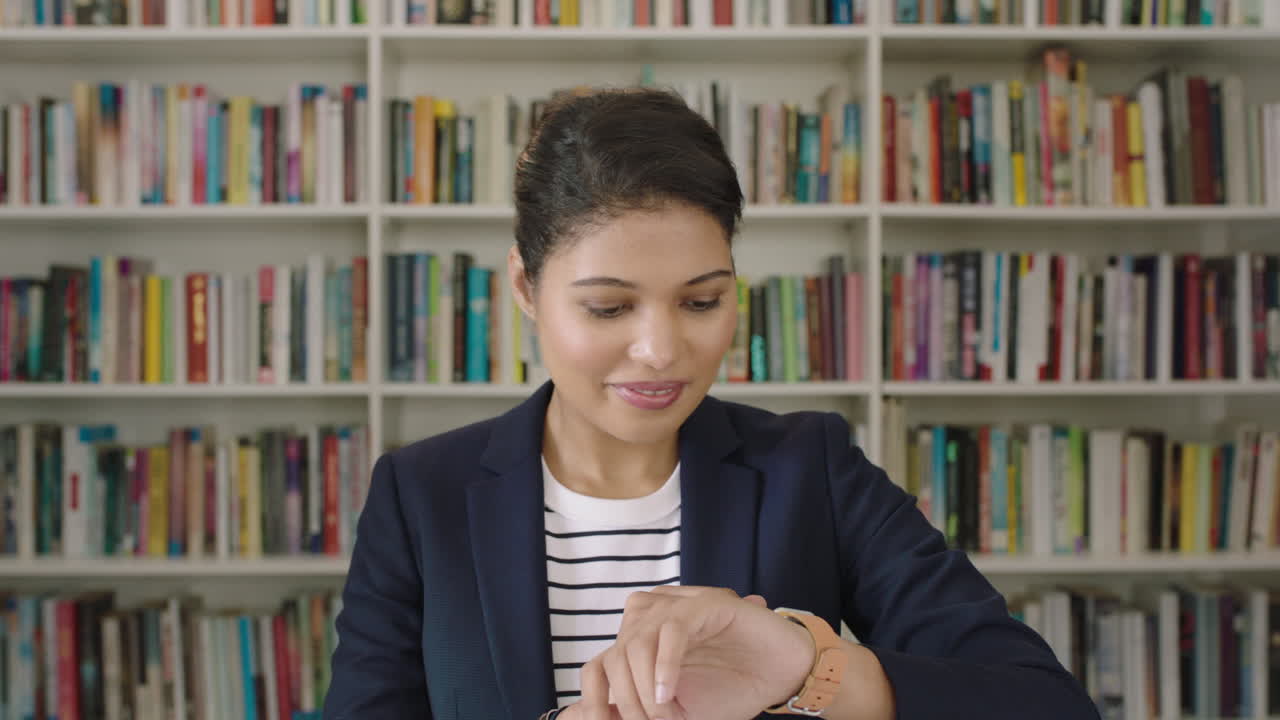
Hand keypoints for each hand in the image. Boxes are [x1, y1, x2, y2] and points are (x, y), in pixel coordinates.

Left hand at [564, 586, 816, 719]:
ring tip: (666, 715)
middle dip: (628, 704)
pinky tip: (668, 693)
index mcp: (639, 642)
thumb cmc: (729, 691)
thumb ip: (631, 712)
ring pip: (637, 643)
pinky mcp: (706, 604)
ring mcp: (678, 607)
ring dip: (646, 690)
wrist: (782, 676)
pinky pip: (672, 630)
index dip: (593, 703)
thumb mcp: (674, 713)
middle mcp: (652, 620)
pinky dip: (665, 666)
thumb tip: (573, 718)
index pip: (596, 669)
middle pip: (613, 660)